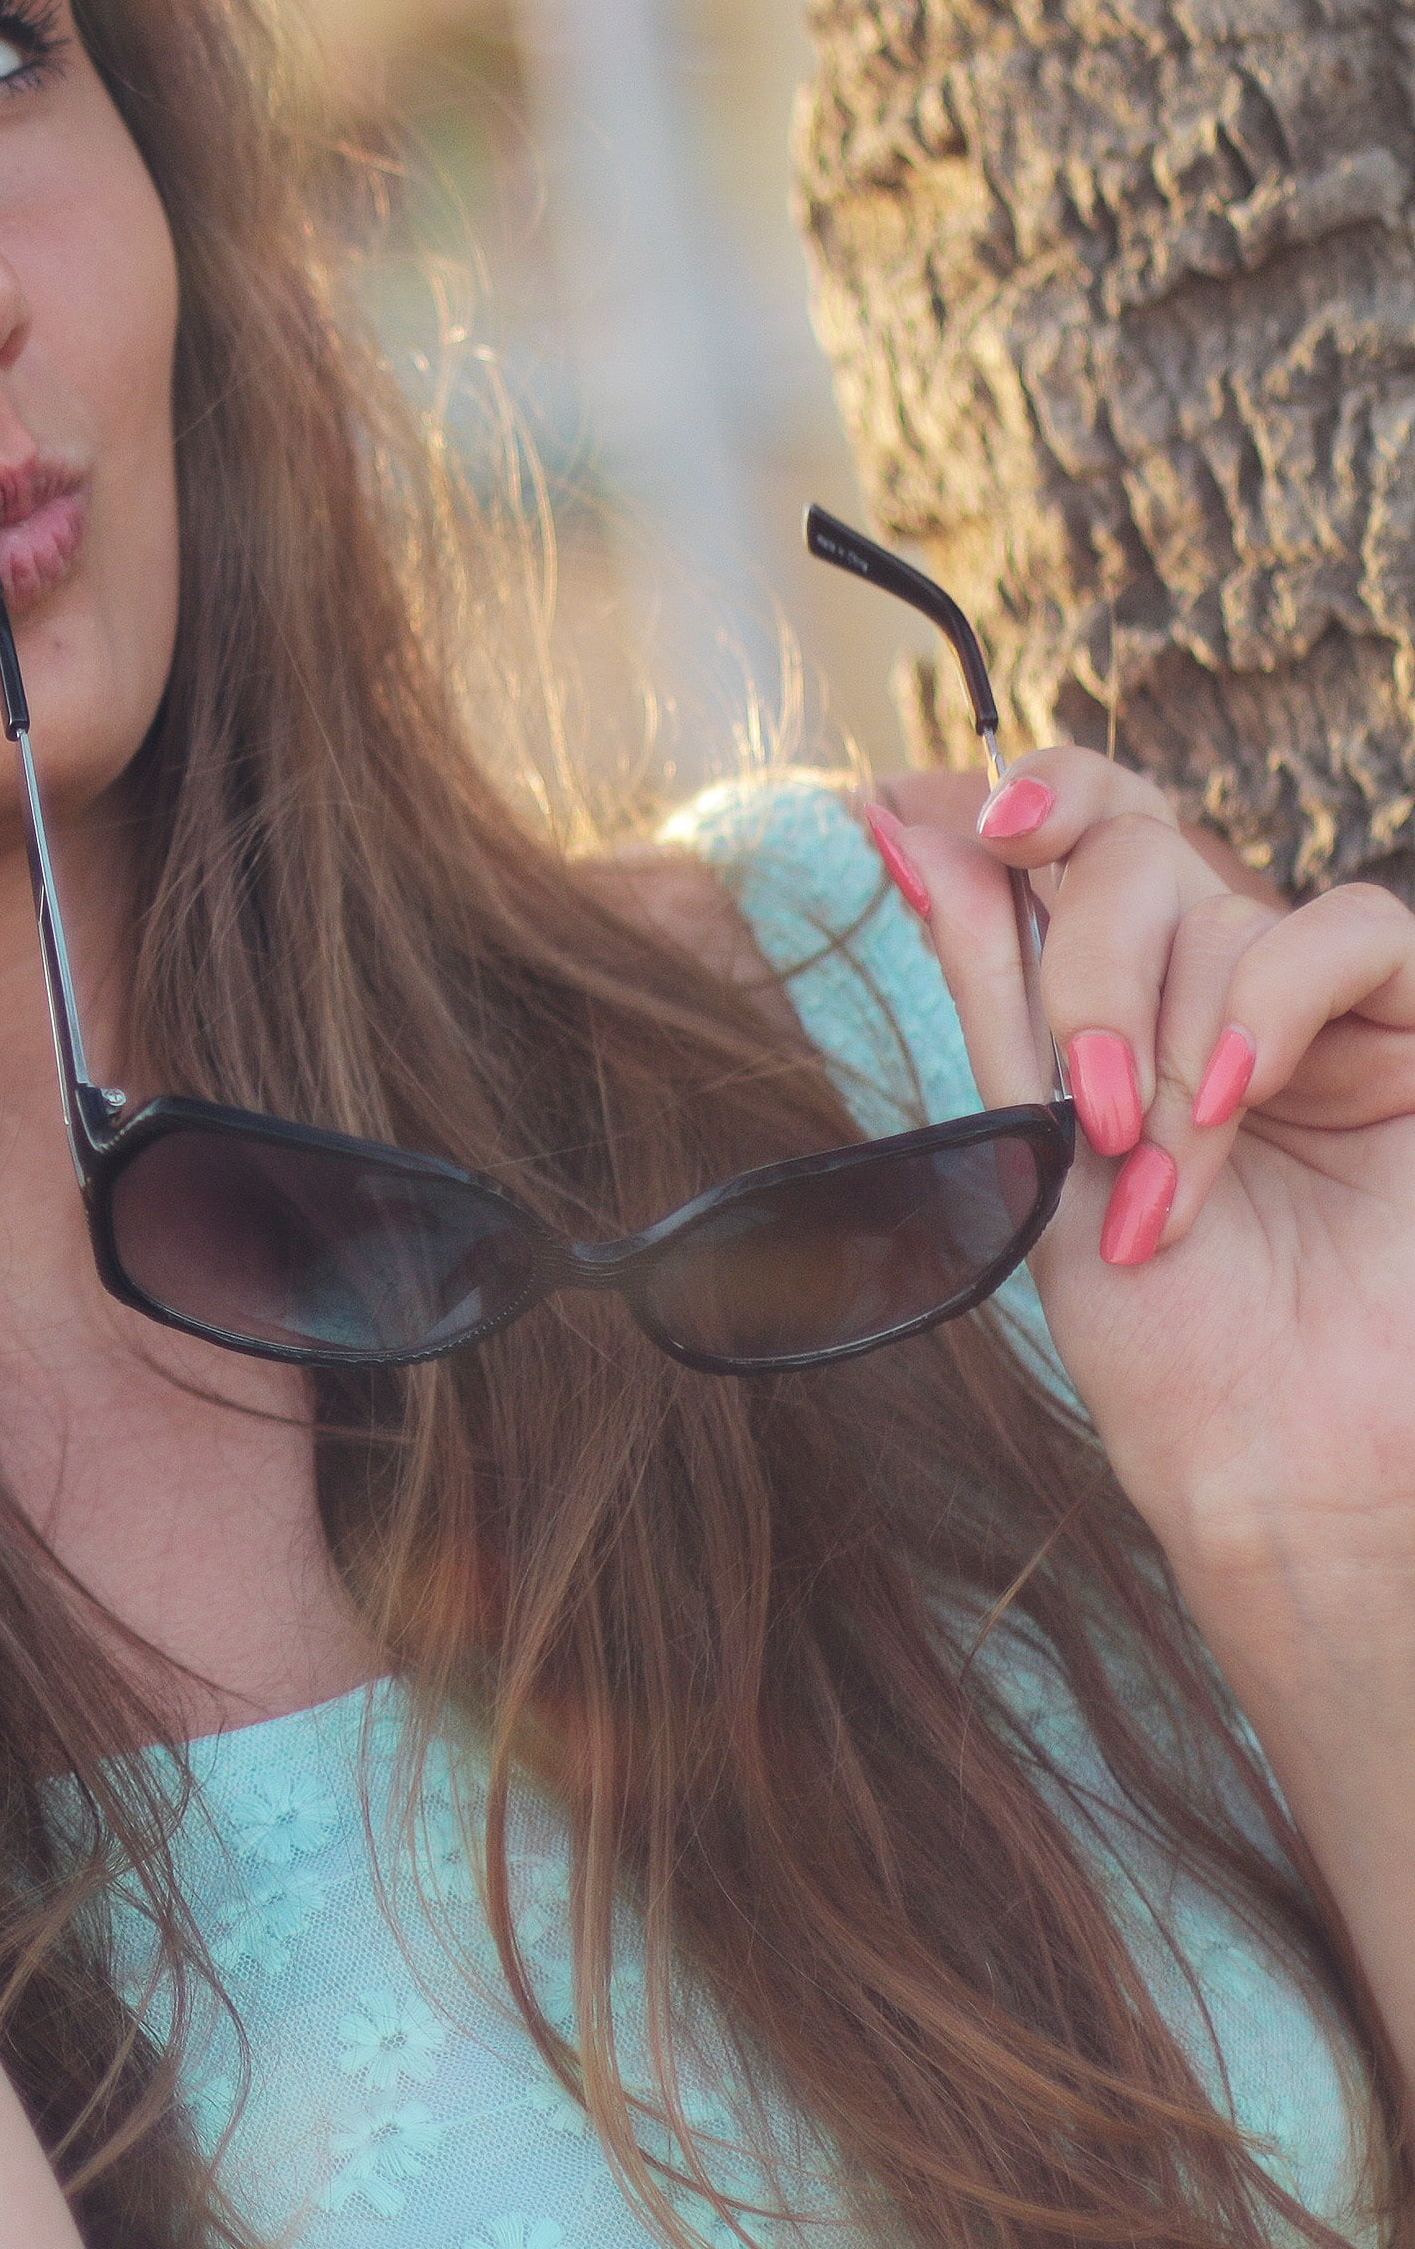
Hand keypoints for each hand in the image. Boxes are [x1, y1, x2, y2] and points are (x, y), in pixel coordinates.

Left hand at [872, 753, 1414, 1584]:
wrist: (1275, 1452)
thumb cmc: (1159, 1325)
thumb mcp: (1040, 1131)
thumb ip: (992, 977)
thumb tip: (897, 819)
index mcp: (1126, 1002)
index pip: (1090, 832)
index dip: (1044, 796)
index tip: (981, 822)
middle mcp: (1224, 987)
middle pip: (1138, 854)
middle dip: (1091, 976)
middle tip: (1092, 1117)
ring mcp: (1327, 1009)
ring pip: (1227, 904)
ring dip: (1170, 1037)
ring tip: (1163, 1171)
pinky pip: (1351, 932)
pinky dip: (1269, 1004)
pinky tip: (1234, 1099)